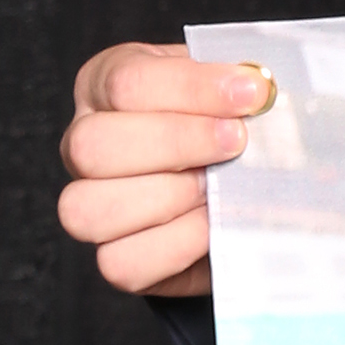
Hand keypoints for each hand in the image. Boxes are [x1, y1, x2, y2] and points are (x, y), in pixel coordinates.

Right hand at [57, 43, 276, 298]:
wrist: (243, 182)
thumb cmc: (231, 121)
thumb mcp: (229, 87)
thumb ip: (237, 84)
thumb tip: (262, 91)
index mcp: (104, 86)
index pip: (127, 82)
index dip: (192, 88)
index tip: (251, 93)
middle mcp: (83, 145)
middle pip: (91, 146)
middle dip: (176, 143)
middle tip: (235, 142)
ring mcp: (87, 206)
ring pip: (86, 210)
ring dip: (168, 196)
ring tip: (218, 186)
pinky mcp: (116, 259)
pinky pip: (122, 262)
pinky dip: (175, 244)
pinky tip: (213, 223)